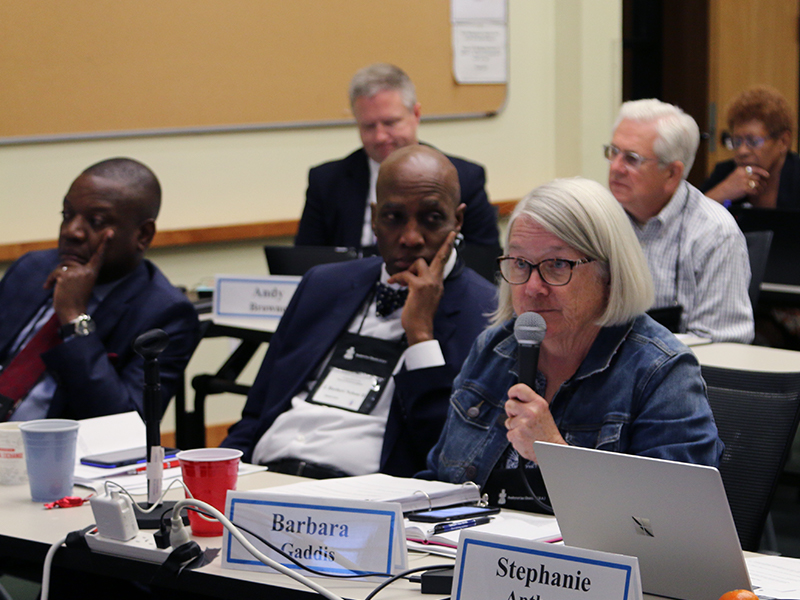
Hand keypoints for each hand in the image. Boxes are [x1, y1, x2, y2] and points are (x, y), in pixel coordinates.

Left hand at [45, 231, 111, 323]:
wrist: (73, 312)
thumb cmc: (77, 300)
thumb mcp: (82, 284)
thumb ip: (78, 273)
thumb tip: (65, 266)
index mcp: (93, 272)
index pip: (99, 255)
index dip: (105, 243)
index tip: (111, 232)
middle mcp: (86, 270)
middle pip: (70, 263)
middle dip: (63, 273)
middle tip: (65, 287)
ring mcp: (76, 272)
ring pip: (61, 268)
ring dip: (56, 278)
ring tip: (60, 290)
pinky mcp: (66, 275)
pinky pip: (54, 273)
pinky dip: (50, 281)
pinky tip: (50, 288)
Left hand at [388, 230, 455, 345]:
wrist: (420, 328)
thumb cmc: (420, 316)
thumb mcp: (426, 298)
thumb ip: (423, 285)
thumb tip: (411, 277)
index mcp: (438, 284)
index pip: (444, 264)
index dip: (448, 250)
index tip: (453, 237)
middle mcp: (436, 281)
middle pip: (441, 257)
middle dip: (446, 244)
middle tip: (451, 233)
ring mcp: (429, 283)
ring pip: (418, 263)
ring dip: (408, 269)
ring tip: (402, 282)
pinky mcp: (418, 286)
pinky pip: (405, 274)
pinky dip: (396, 278)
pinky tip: (392, 283)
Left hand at [504, 383, 565, 461]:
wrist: (551, 451)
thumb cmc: (547, 432)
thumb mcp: (543, 412)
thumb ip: (529, 404)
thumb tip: (514, 398)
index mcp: (538, 404)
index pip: (520, 389)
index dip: (512, 392)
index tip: (511, 396)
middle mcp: (530, 412)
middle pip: (509, 404)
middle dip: (511, 412)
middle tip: (521, 419)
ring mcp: (523, 424)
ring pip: (508, 421)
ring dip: (514, 427)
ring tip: (527, 431)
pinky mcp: (517, 435)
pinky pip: (509, 433)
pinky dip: (515, 437)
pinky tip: (525, 439)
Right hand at [708, 165, 768, 201]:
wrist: (721, 192)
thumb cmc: (729, 184)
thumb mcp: (735, 174)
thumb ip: (744, 173)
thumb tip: (757, 174)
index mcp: (741, 169)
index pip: (755, 168)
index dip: (763, 172)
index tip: (767, 175)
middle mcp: (743, 174)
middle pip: (758, 177)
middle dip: (763, 182)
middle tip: (764, 185)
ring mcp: (743, 182)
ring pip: (757, 184)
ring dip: (761, 188)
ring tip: (761, 190)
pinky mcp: (744, 189)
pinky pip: (754, 190)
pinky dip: (756, 193)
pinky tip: (756, 193)